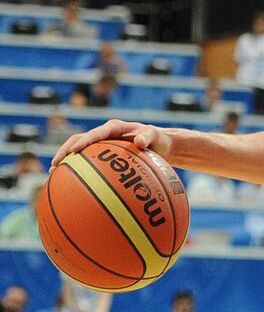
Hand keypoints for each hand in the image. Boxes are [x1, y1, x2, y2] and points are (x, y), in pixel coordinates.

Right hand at [52, 119, 172, 166]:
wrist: (161, 144)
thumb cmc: (159, 140)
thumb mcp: (156, 136)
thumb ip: (148, 136)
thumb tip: (139, 142)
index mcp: (115, 128)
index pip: (95, 134)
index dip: (83, 141)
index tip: (73, 151)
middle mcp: (104, 135)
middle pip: (78, 140)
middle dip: (65, 151)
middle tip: (55, 164)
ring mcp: (102, 145)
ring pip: (78, 150)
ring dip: (65, 160)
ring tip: (53, 173)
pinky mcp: (102, 155)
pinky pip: (87, 162)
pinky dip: (77, 170)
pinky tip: (70, 184)